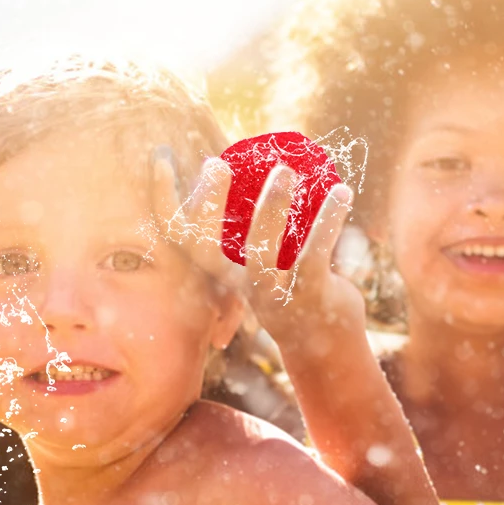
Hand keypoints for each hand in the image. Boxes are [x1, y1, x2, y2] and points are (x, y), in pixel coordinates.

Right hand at [152, 151, 363, 362]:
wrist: (326, 346)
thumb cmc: (295, 288)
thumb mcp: (272, 258)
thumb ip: (262, 224)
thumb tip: (268, 162)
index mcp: (226, 272)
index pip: (182, 238)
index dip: (165, 200)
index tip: (161, 158)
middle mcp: (243, 285)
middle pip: (209, 249)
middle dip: (207, 206)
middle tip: (216, 163)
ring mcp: (275, 294)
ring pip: (261, 254)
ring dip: (271, 209)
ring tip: (286, 170)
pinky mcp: (311, 296)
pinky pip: (314, 255)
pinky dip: (328, 221)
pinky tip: (342, 192)